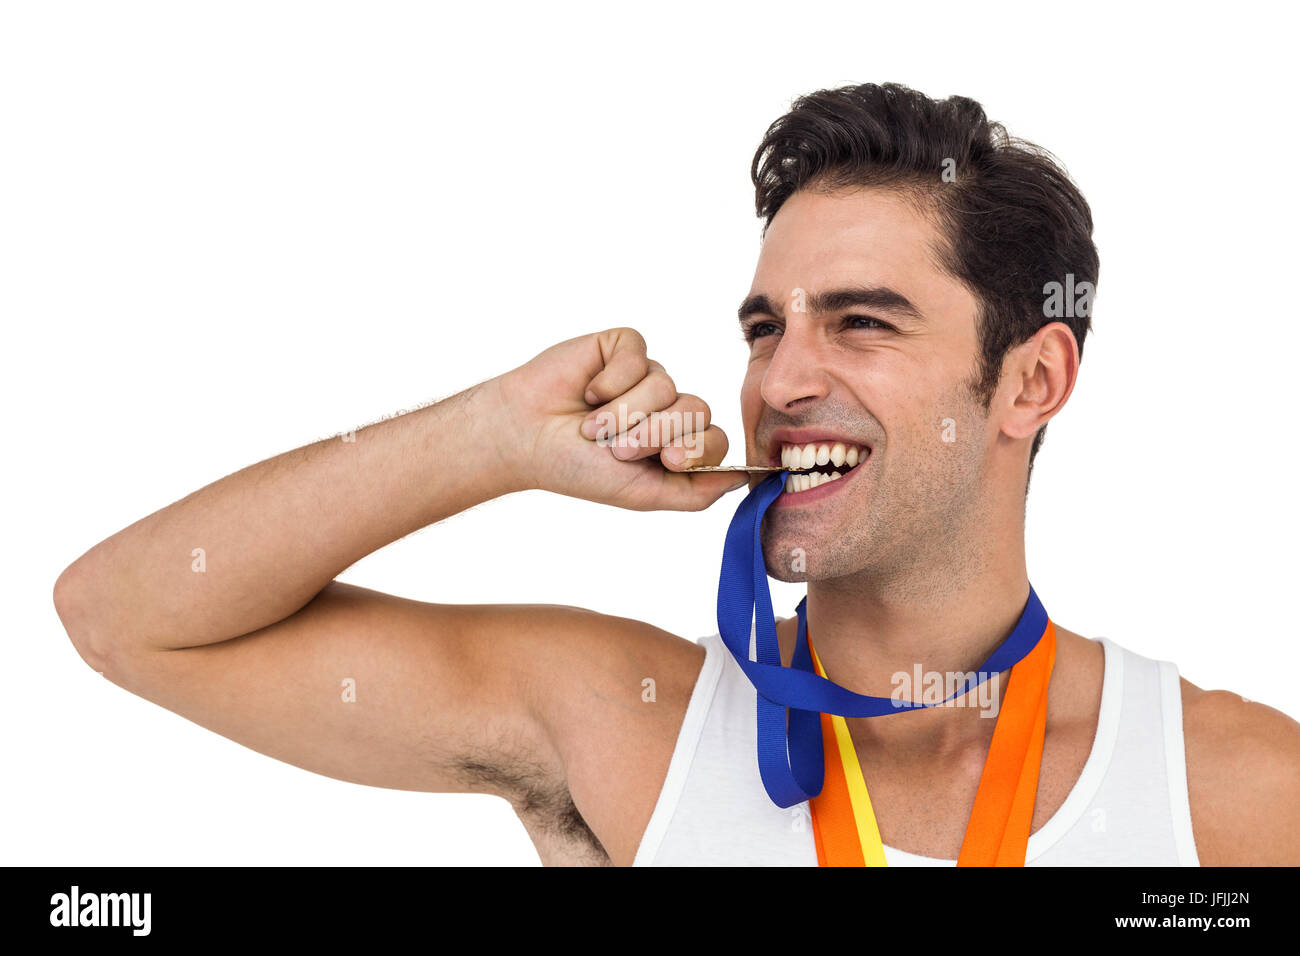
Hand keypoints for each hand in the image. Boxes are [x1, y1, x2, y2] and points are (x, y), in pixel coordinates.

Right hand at [490, 327, 748, 510]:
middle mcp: (667, 409)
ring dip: (624, 412)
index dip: (695, 448)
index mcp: (675, 444)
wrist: (525, 437)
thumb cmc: (577, 469)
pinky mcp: (624, 348)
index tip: (666, 459)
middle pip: (698, 410)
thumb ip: (697, 492)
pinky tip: (587, 391)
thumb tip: (745, 479)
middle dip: (655, 432)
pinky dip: (611, 380)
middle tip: (616, 447)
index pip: (716, 439)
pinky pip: (639, 356)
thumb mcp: (642, 494)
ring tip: (591, 425)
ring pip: (666, 384)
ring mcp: (647, 376)